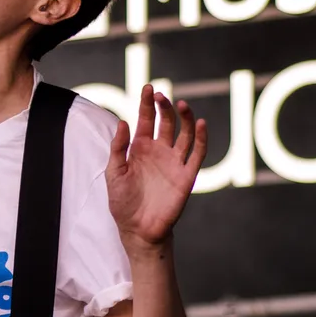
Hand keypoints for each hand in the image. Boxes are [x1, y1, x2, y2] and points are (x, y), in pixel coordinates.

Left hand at [106, 84, 207, 252]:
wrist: (137, 229)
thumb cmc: (123, 202)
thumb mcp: (114, 172)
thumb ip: (118, 148)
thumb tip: (123, 122)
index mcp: (139, 149)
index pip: (145, 120)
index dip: (146, 103)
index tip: (148, 87)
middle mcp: (159, 152)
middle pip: (165, 122)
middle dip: (164, 107)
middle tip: (161, 96)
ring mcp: (174, 162)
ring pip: (184, 133)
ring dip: (185, 118)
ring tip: (181, 104)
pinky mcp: (186, 175)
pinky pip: (197, 154)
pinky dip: (201, 138)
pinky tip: (200, 123)